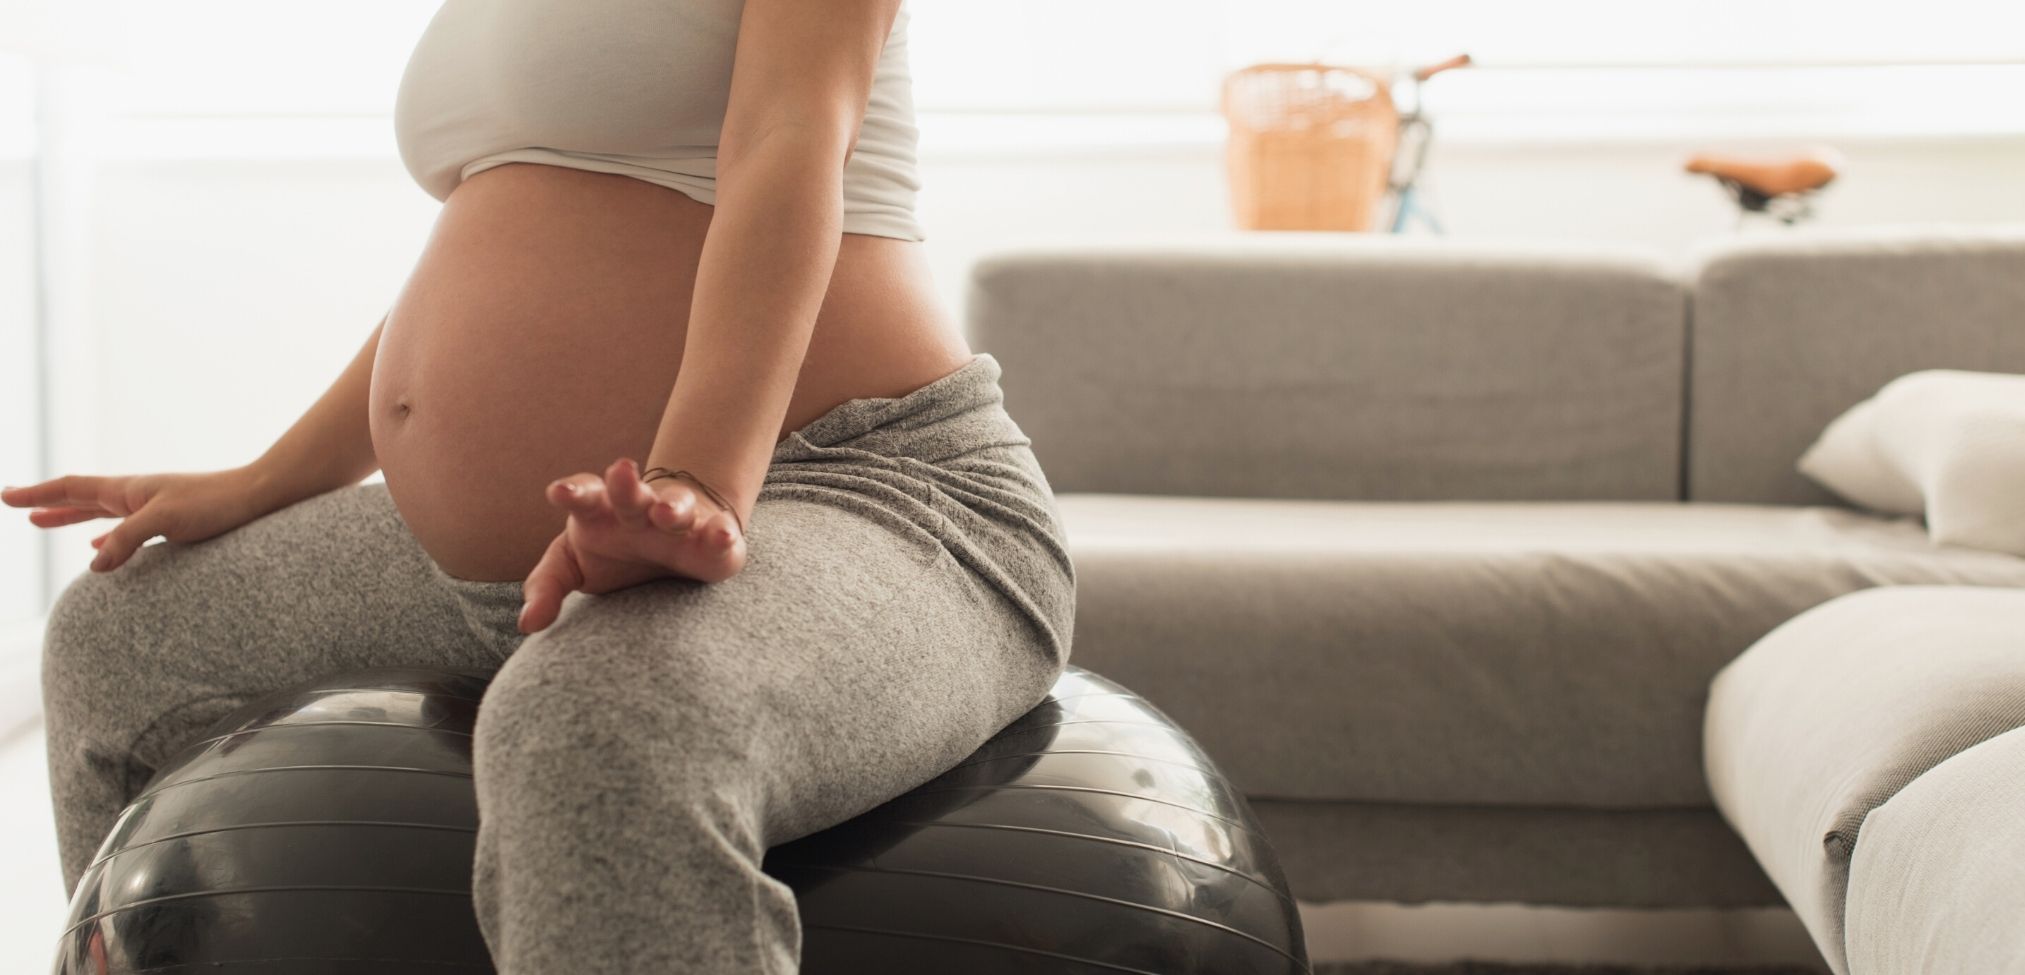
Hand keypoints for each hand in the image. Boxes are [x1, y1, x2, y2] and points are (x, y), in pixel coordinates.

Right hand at [2, 467, 273, 572]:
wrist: (257, 497)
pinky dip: (105, 536)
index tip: (6, 497)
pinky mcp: (171, 520)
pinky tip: (102, 548)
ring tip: (44, 523)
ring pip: (99, 512)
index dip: (38, 493)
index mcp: (128, 489)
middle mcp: (136, 494)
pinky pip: (125, 528)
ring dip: (69, 517)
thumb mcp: (166, 521)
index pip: (72, 487)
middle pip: (80, 496)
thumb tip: (93, 564)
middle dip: (46, 502)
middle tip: (16, 506)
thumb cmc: (214, 504)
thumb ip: (127, 540)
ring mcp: (152, 506)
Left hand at [517, 456, 746, 633]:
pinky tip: (722, 535)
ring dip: (672, 505)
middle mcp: (640, 511)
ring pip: (676, 505)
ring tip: (665, 513)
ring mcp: (679, 522)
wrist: (673, 547)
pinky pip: (720, 532)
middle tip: (620, 471)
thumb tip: (527, 624)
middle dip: (625, 484)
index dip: (574, 491)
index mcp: (600, 512)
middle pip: (630, 492)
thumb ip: (547, 589)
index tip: (560, 493)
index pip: (585, 495)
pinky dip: (722, 532)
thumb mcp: (572, 568)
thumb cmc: (613, 554)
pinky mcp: (714, 540)